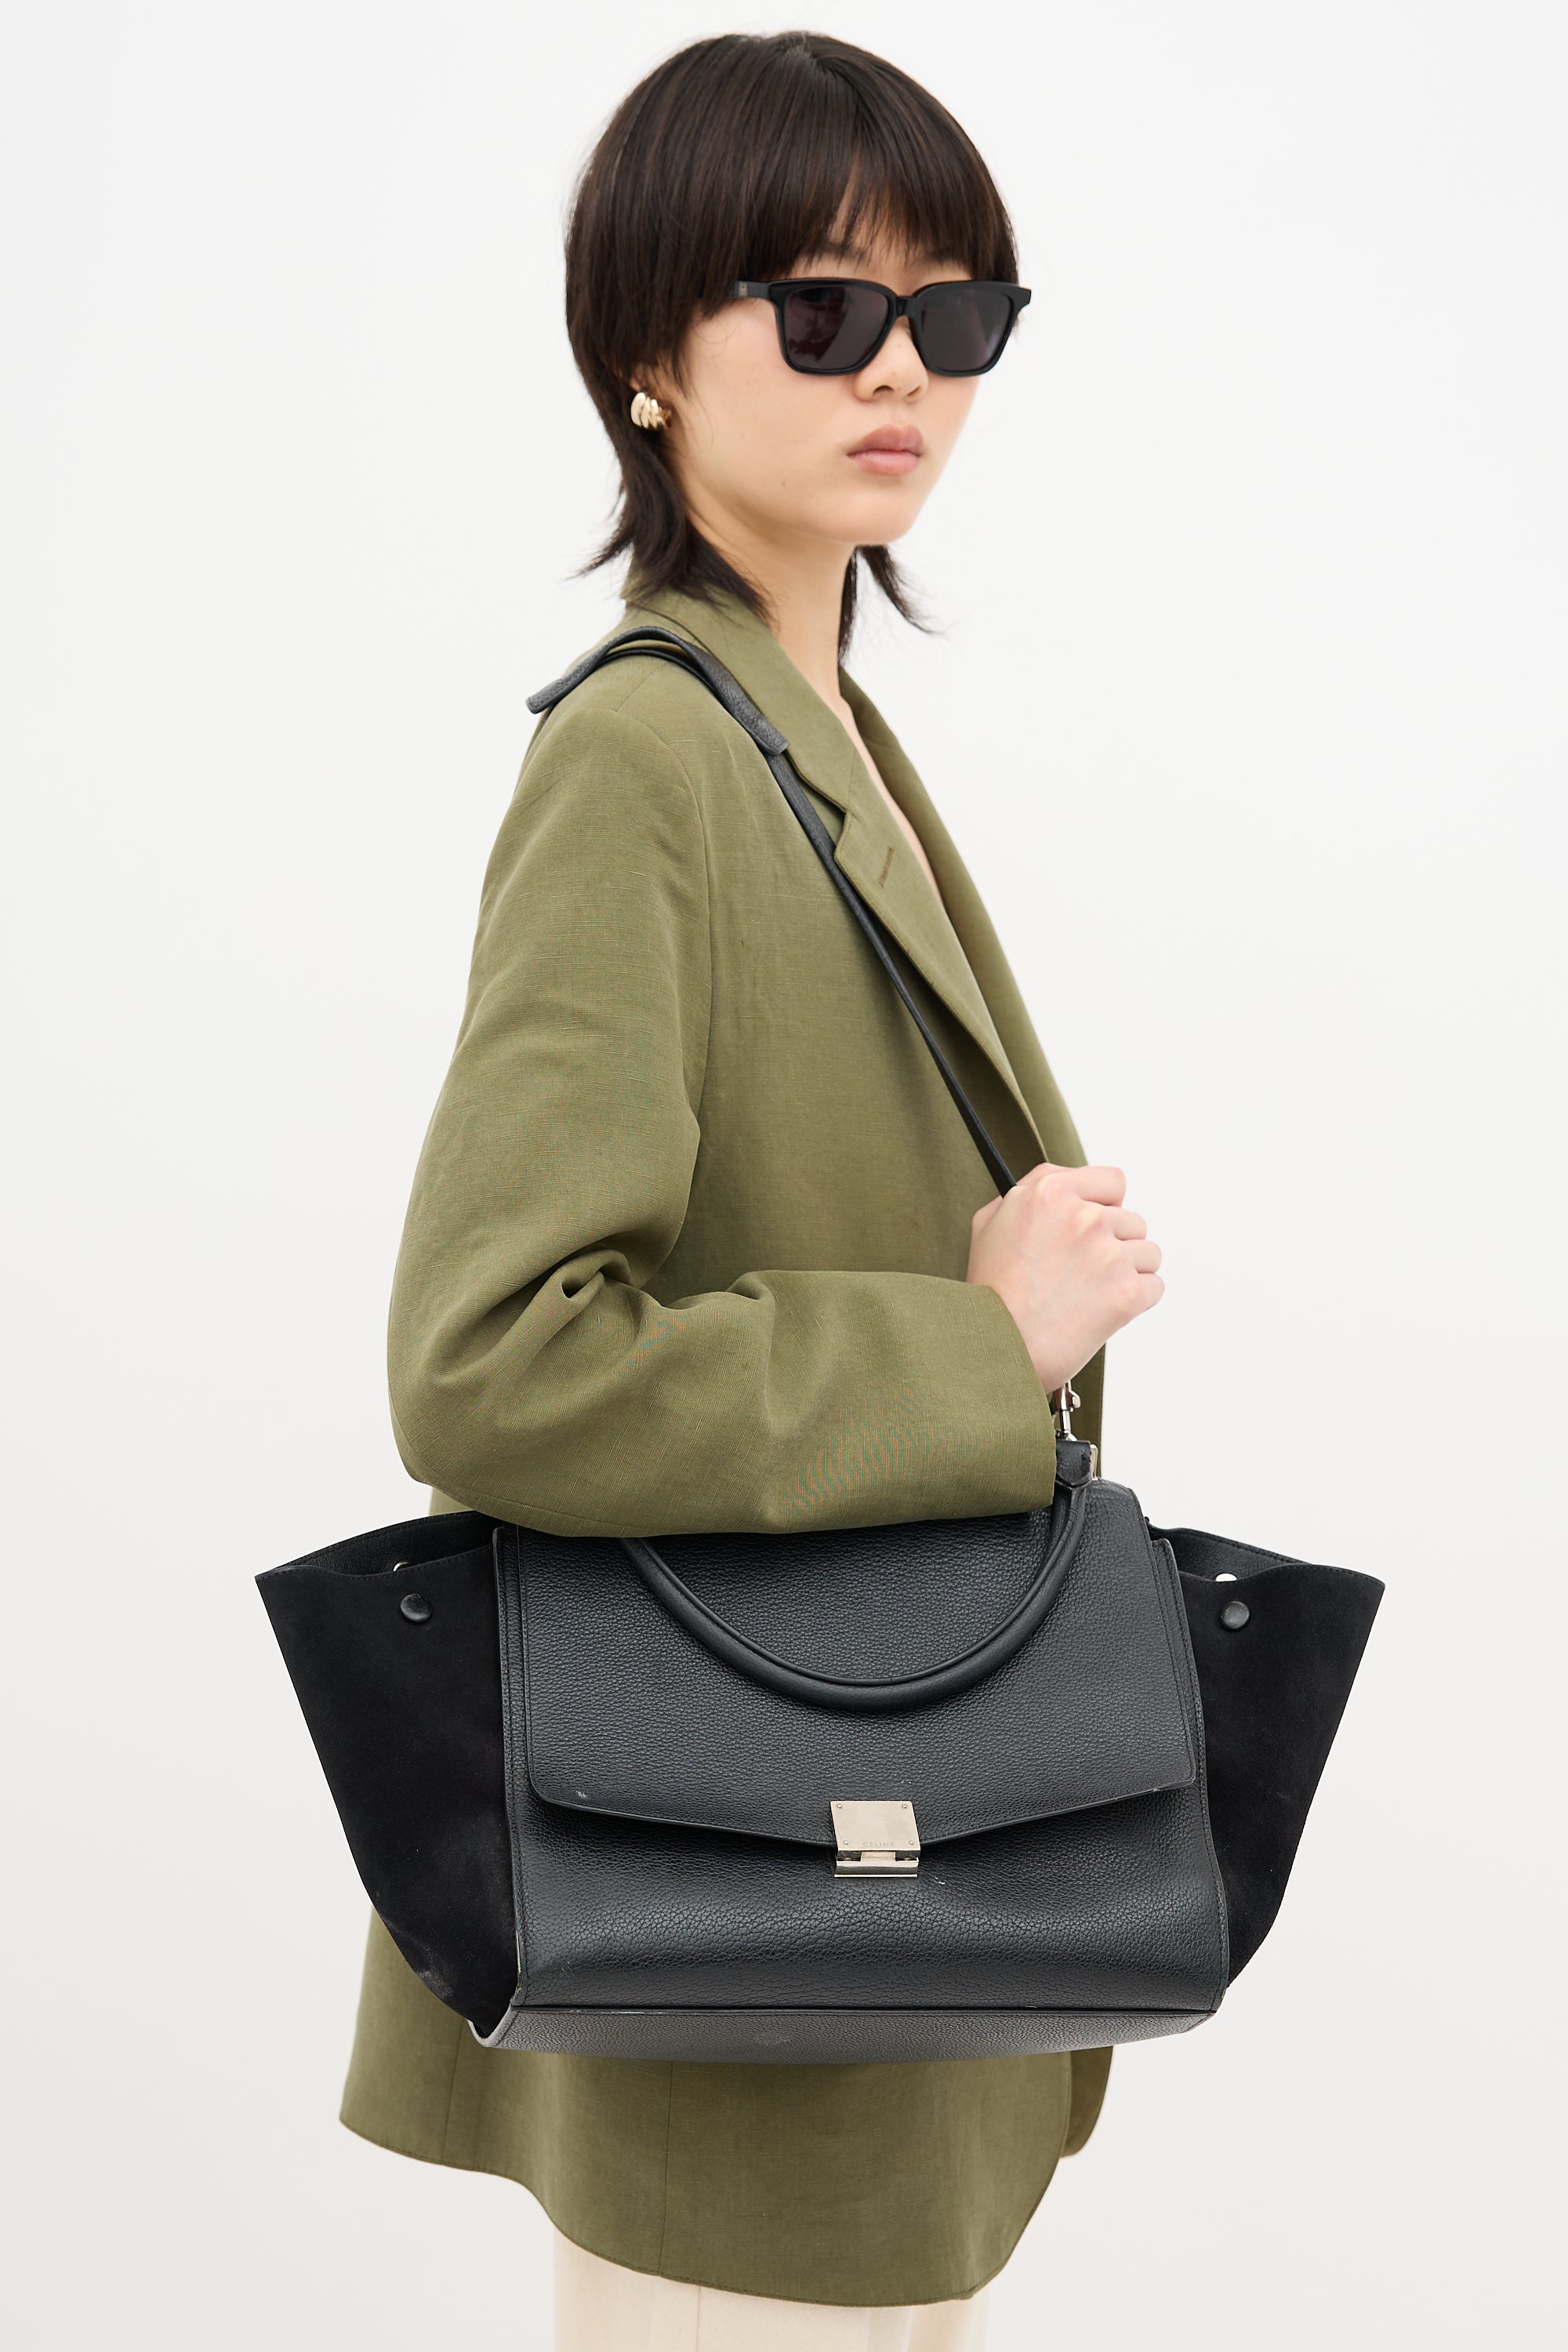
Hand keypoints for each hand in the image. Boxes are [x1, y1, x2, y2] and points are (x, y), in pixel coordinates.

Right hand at [966, 1162, 1163, 1392]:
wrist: (995, 1349)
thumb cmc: (989, 1292)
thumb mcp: (990, 1223)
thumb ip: (1028, 1192)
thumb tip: (1062, 1186)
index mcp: (1050, 1192)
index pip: (1112, 1182)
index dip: (1105, 1205)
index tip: (1095, 1226)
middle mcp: (1083, 1217)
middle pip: (1131, 1220)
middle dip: (1113, 1245)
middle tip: (1081, 1273)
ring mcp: (1108, 1254)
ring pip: (1147, 1253)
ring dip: (1126, 1273)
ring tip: (1090, 1295)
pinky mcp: (1127, 1292)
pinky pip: (1154, 1286)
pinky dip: (1135, 1301)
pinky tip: (1102, 1312)